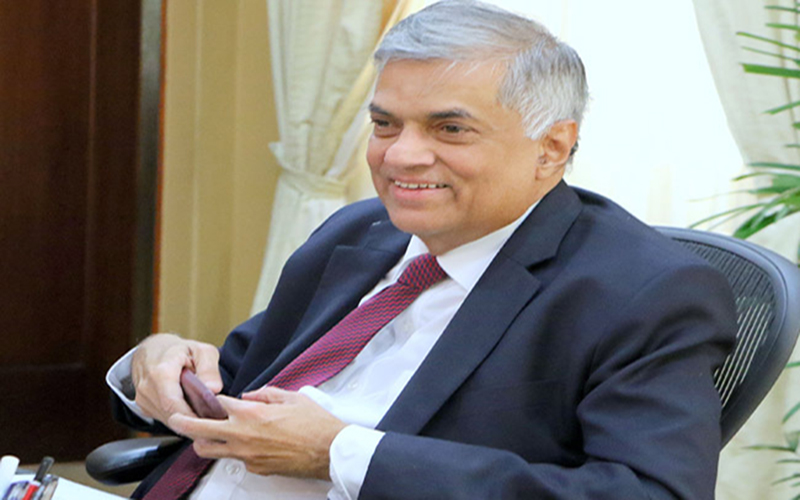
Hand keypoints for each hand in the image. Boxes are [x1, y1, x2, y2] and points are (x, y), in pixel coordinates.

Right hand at [131, 333, 221, 425]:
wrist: (151, 350)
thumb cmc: (178, 350)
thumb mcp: (201, 351)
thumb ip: (209, 369)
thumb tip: (213, 389)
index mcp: (161, 372)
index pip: (173, 404)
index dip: (192, 416)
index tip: (211, 419)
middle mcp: (147, 388)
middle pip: (172, 415)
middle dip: (193, 419)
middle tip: (212, 418)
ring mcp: (143, 400)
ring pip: (168, 419)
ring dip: (186, 420)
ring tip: (203, 411)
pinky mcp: (143, 407)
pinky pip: (164, 418)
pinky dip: (178, 417)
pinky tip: (189, 408)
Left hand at [168, 387, 347, 479]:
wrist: (329, 451)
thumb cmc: (315, 425)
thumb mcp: (291, 397)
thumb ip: (265, 393)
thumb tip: (250, 395)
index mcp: (251, 413)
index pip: (217, 403)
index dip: (210, 398)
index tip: (205, 396)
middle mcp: (242, 435)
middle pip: (199, 430)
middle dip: (182, 423)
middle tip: (174, 418)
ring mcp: (246, 455)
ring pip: (209, 451)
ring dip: (202, 442)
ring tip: (202, 436)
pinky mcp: (254, 468)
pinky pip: (235, 459)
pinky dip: (234, 451)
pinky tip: (244, 444)